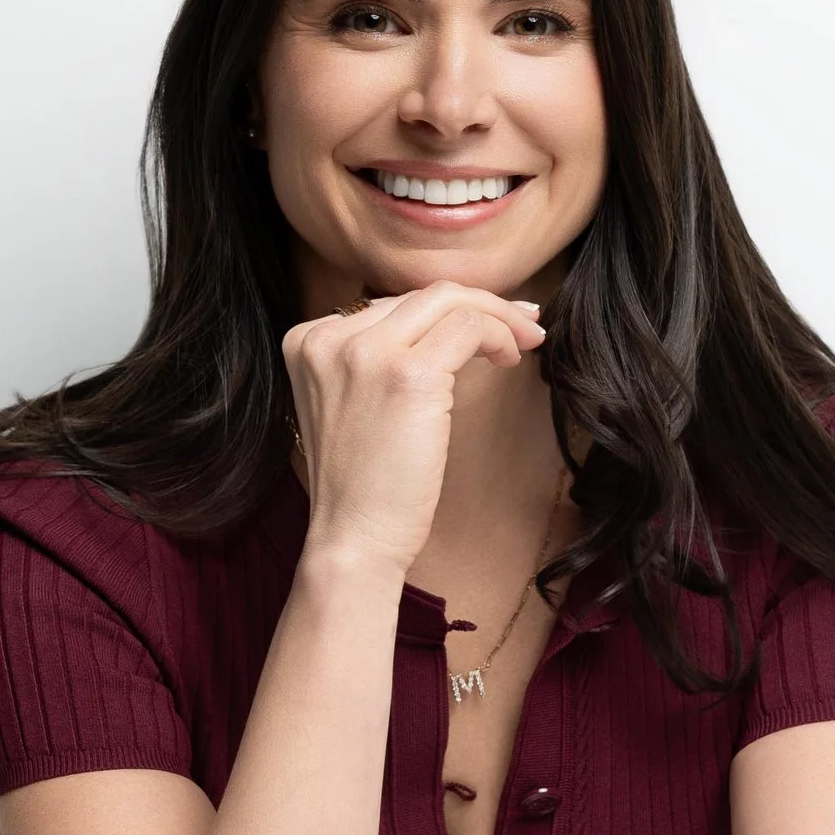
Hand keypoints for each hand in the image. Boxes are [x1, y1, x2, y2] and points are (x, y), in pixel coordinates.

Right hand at [280, 280, 544, 574]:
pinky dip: (499, 336)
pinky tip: (510, 361)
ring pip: (449, 301)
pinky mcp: (406, 373)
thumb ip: (377, 359)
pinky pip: (468, 327)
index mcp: (308, 340)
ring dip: (498, 317)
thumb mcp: (352, 404)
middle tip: (523, 325)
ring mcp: (364, 351)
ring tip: (526, 344)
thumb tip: (446, 322)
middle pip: (421, 295)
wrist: (353, 539)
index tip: (485, 322)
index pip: (390, 304)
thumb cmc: (364, 486)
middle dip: (481, 304)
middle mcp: (328, 336)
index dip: (445, 311)